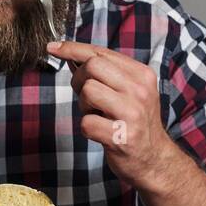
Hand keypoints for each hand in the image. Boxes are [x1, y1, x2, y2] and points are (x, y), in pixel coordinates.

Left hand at [46, 40, 181, 192]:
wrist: (154, 158)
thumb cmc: (133, 121)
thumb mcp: (128, 90)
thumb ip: (104, 72)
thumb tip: (71, 55)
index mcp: (141, 75)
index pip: (100, 52)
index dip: (72, 48)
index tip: (52, 47)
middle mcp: (140, 90)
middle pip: (92, 66)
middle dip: (79, 80)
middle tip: (88, 98)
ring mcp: (132, 113)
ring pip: (88, 91)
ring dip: (84, 106)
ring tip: (99, 115)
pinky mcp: (121, 136)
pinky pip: (86, 123)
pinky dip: (87, 128)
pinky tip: (101, 132)